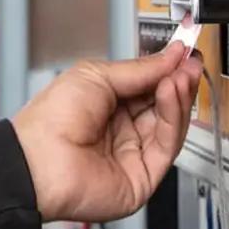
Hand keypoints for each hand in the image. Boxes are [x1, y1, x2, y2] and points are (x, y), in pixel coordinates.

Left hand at [12, 41, 201, 222]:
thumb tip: (171, 54)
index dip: (167, 69)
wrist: (38, 159)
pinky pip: (167, 145)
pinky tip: (171, 93)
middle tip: (190, 62)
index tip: (184, 52)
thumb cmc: (52, 119)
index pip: (149, 86)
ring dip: (179, 97)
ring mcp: (133, 153)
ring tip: (182, 74)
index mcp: (108, 105)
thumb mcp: (96, 76)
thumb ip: (140, 68)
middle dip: (178, 81)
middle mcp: (123, 129)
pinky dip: (173, 117)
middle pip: (164, 105)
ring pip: (170, 124)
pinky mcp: (144, 176)